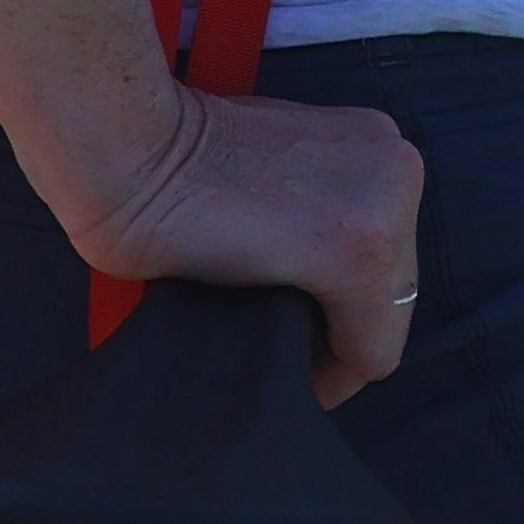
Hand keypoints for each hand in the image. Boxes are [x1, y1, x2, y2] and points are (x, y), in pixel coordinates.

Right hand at [57, 75, 424, 400]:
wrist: (127, 149)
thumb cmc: (168, 160)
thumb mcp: (263, 165)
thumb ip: (305, 206)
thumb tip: (312, 274)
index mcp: (373, 145)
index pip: (387, 253)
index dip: (342, 305)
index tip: (296, 331)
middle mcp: (396, 166)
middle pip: (393, 288)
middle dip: (337, 324)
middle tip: (279, 348)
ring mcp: (386, 206)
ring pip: (385, 322)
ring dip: (329, 346)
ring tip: (273, 357)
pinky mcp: (359, 250)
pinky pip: (370, 351)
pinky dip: (329, 378)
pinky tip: (282, 374)